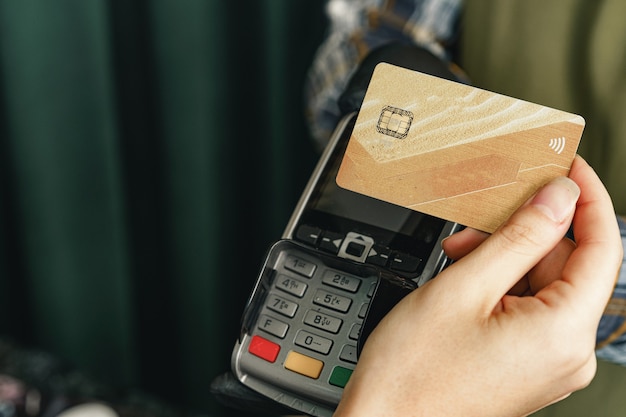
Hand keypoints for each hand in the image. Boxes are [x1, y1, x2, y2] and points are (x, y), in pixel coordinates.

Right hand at [334, 156, 622, 416]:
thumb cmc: (413, 372)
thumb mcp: (464, 287)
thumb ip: (519, 238)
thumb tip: (559, 199)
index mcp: (562, 334)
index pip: (603, 248)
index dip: (589, 199)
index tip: (569, 168)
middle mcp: (566, 353)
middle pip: (567, 266)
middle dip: (525, 233)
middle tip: (483, 215)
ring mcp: (548, 362)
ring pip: (543, 285)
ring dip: (506, 258)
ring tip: (461, 252)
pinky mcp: (528, 364)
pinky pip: (528, 308)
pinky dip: (501, 285)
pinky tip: (466, 276)